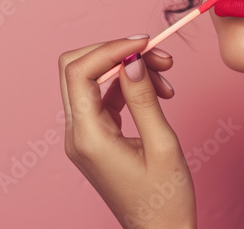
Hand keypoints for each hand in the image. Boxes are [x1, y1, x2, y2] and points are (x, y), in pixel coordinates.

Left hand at [58, 36, 196, 228]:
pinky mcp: (95, 137)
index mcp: (88, 137)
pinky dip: (129, 86)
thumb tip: (132, 60)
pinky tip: (158, 92)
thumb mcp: (163, 145)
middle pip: (77, 69)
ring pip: (93, 79)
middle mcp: (77, 134)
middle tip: (158, 57)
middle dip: (117, 53)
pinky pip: (104, 96)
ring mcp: (83, 136)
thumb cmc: (165, 200)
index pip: (79, 72)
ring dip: (127, 69)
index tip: (146, 43)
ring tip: (166, 78)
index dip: (109, 48)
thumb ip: (144, 98)